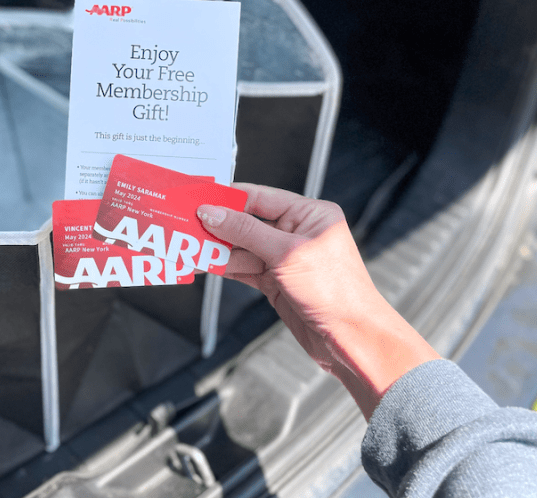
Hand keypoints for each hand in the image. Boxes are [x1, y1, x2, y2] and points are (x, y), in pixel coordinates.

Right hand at [198, 183, 439, 418]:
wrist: (350, 339)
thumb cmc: (336, 291)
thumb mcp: (286, 254)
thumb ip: (246, 231)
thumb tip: (213, 212)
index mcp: (310, 214)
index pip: (261, 198)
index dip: (228, 198)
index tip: (199, 198)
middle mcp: (297, 233)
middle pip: (247, 222)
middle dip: (217, 224)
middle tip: (186, 222)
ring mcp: (284, 259)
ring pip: (241, 247)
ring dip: (215, 248)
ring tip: (187, 244)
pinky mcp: (275, 282)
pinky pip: (242, 268)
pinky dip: (222, 266)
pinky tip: (203, 263)